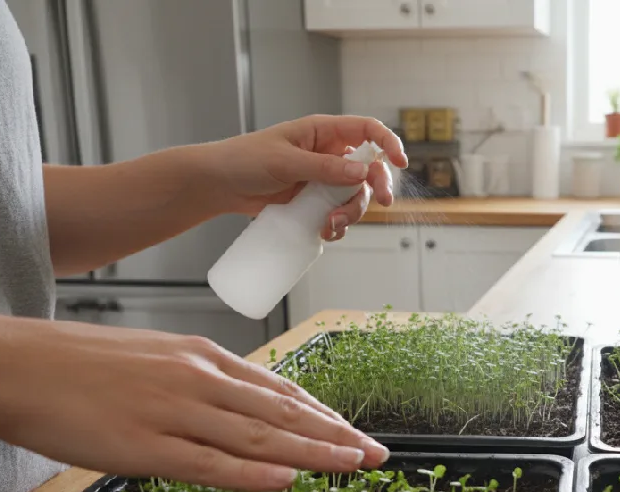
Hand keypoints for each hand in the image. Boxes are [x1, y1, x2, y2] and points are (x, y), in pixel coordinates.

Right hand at [0, 316, 388, 491]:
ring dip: (312, 452)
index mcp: (203, 358)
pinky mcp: (145, 445)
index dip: (323, 414)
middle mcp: (199, 380)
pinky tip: (287, 480)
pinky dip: (252, 473)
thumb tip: (244, 404)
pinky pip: (209, 464)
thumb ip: (202, 380)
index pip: (279, 390)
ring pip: (259, 435)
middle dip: (335, 435)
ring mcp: (175, 412)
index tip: (355, 432)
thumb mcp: (157, 358)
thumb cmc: (83, 364)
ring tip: (353, 465)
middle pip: (282, 413)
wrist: (18, 364)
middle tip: (377, 453)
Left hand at [206, 115, 408, 241]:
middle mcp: (329, 155)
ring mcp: (323, 180)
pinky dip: (338, 226)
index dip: (388, 143)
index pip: (367, 131)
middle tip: (380, 205)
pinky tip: (325, 232)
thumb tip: (362, 173)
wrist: (219, 186)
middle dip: (376, 189)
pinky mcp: (314, 202)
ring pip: (356, 197)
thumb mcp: (285, 161)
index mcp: (324, 132)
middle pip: (369, 170)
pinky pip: (338, 214)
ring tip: (331, 226)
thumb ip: (323, 167)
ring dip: (352, 214)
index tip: (400, 162)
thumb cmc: (244, 160)